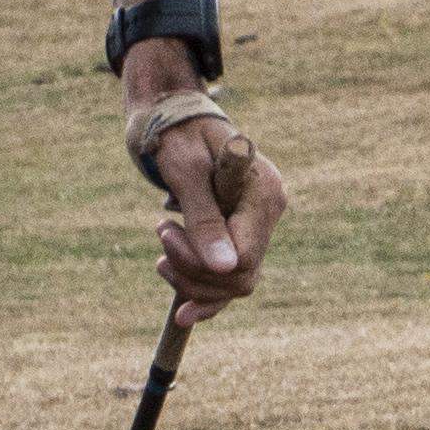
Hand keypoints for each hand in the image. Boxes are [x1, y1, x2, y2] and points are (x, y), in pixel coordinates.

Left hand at [132, 89, 287, 324]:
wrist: (170, 119)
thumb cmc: (176, 134)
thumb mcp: (185, 171)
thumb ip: (205, 218)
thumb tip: (226, 268)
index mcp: (265, 191)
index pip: (245, 257)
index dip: (202, 261)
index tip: (165, 233)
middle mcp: (268, 211)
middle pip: (240, 276)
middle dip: (193, 270)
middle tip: (161, 235)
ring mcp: (256, 226)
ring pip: (233, 284)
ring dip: (191, 280)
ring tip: (161, 253)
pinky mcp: (239, 235)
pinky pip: (230, 281)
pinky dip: (205, 295)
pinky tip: (181, 310)